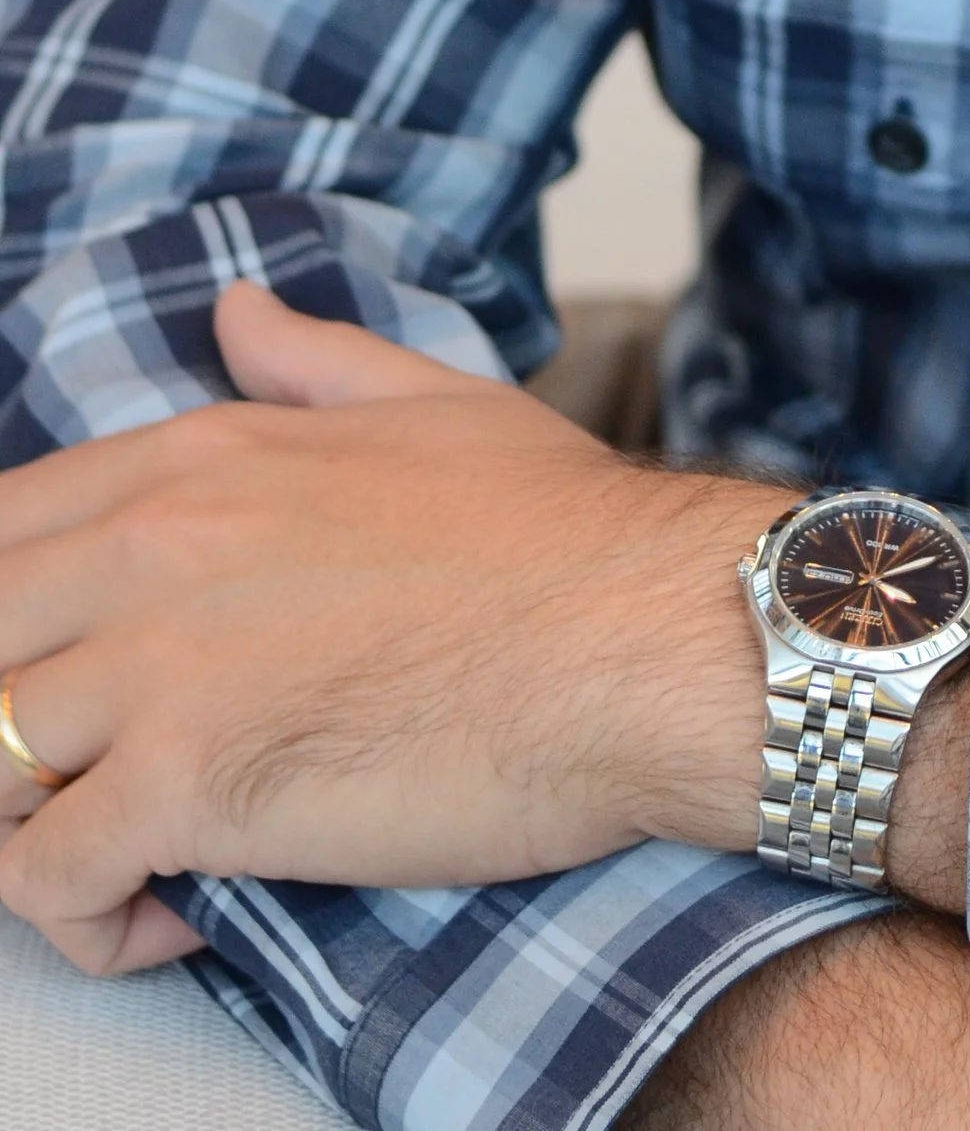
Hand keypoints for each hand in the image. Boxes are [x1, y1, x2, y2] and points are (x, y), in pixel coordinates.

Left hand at [0, 280, 773, 972]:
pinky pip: (47, 881)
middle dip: (11, 720)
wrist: (646, 635)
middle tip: (103, 774)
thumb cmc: (563, 534)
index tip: (72, 679)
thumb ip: (312, 359)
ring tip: (128, 850)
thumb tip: (233, 313)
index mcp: (200, 454)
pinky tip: (167, 910)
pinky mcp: (187, 787)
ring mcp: (160, 665)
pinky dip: (86, 916)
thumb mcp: (435, 403)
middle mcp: (152, 545)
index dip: (11, 620)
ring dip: (34, 823)